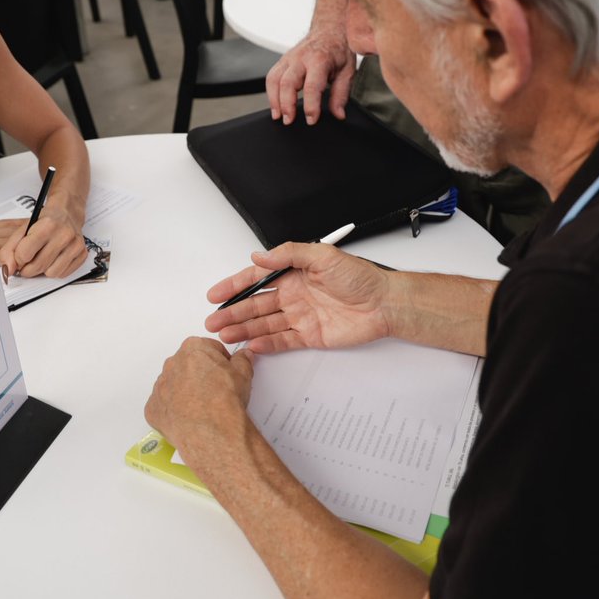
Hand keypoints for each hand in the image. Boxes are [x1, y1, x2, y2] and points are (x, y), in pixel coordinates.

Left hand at [0, 203, 86, 279]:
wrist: (67, 213)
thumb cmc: (45, 221)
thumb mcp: (23, 229)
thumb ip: (10, 249)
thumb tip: (8, 269)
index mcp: (47, 226)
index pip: (25, 254)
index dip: (18, 259)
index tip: (19, 257)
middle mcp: (64, 234)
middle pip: (37, 266)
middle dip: (27, 269)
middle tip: (27, 263)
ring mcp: (75, 245)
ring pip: (51, 273)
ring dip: (43, 270)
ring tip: (42, 259)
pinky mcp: (82, 253)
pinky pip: (63, 274)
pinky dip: (55, 270)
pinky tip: (54, 259)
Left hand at [145, 337, 254, 466]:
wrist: (212, 429)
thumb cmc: (224, 399)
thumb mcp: (243, 373)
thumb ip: (242, 359)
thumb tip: (243, 356)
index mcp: (193, 349)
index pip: (208, 348)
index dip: (220, 361)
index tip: (225, 371)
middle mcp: (173, 364)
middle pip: (188, 365)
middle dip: (200, 374)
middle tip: (215, 390)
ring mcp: (160, 386)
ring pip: (174, 385)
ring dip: (185, 391)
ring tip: (203, 406)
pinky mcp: (153, 407)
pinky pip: (164, 405)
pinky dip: (174, 410)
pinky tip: (189, 418)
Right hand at [205, 243, 392, 353]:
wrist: (385, 303)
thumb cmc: (361, 277)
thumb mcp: (323, 256)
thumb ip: (289, 254)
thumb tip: (260, 255)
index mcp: (294, 273)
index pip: (257, 279)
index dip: (235, 286)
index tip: (216, 294)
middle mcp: (294, 294)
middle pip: (256, 304)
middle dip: (233, 311)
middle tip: (213, 320)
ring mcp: (300, 316)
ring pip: (265, 323)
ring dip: (244, 328)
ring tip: (224, 334)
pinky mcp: (310, 336)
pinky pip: (283, 340)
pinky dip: (266, 344)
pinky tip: (250, 344)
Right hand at [265, 25, 355, 125]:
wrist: (330, 29)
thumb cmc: (339, 49)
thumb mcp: (348, 71)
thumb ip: (341, 94)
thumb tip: (338, 114)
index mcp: (320, 60)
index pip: (312, 86)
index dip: (311, 106)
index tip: (312, 119)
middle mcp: (301, 57)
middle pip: (287, 83)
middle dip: (286, 105)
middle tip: (290, 121)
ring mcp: (289, 58)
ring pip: (274, 79)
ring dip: (274, 100)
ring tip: (278, 116)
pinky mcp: (283, 60)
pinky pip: (271, 77)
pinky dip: (271, 93)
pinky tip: (276, 106)